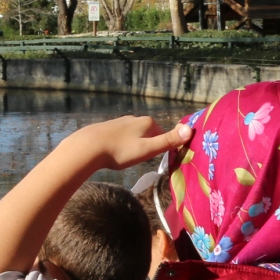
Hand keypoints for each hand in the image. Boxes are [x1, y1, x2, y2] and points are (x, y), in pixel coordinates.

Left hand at [68, 115, 193, 170]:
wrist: (88, 147)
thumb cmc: (120, 151)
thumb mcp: (148, 149)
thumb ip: (168, 140)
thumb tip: (190, 129)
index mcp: (148, 122)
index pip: (164, 135)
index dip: (162, 148)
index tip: (154, 160)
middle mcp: (135, 118)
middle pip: (150, 135)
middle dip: (148, 147)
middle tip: (139, 160)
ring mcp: (121, 121)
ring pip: (136, 136)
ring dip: (135, 146)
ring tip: (127, 158)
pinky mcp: (109, 127)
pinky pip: (122, 137)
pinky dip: (123, 145)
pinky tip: (116, 153)